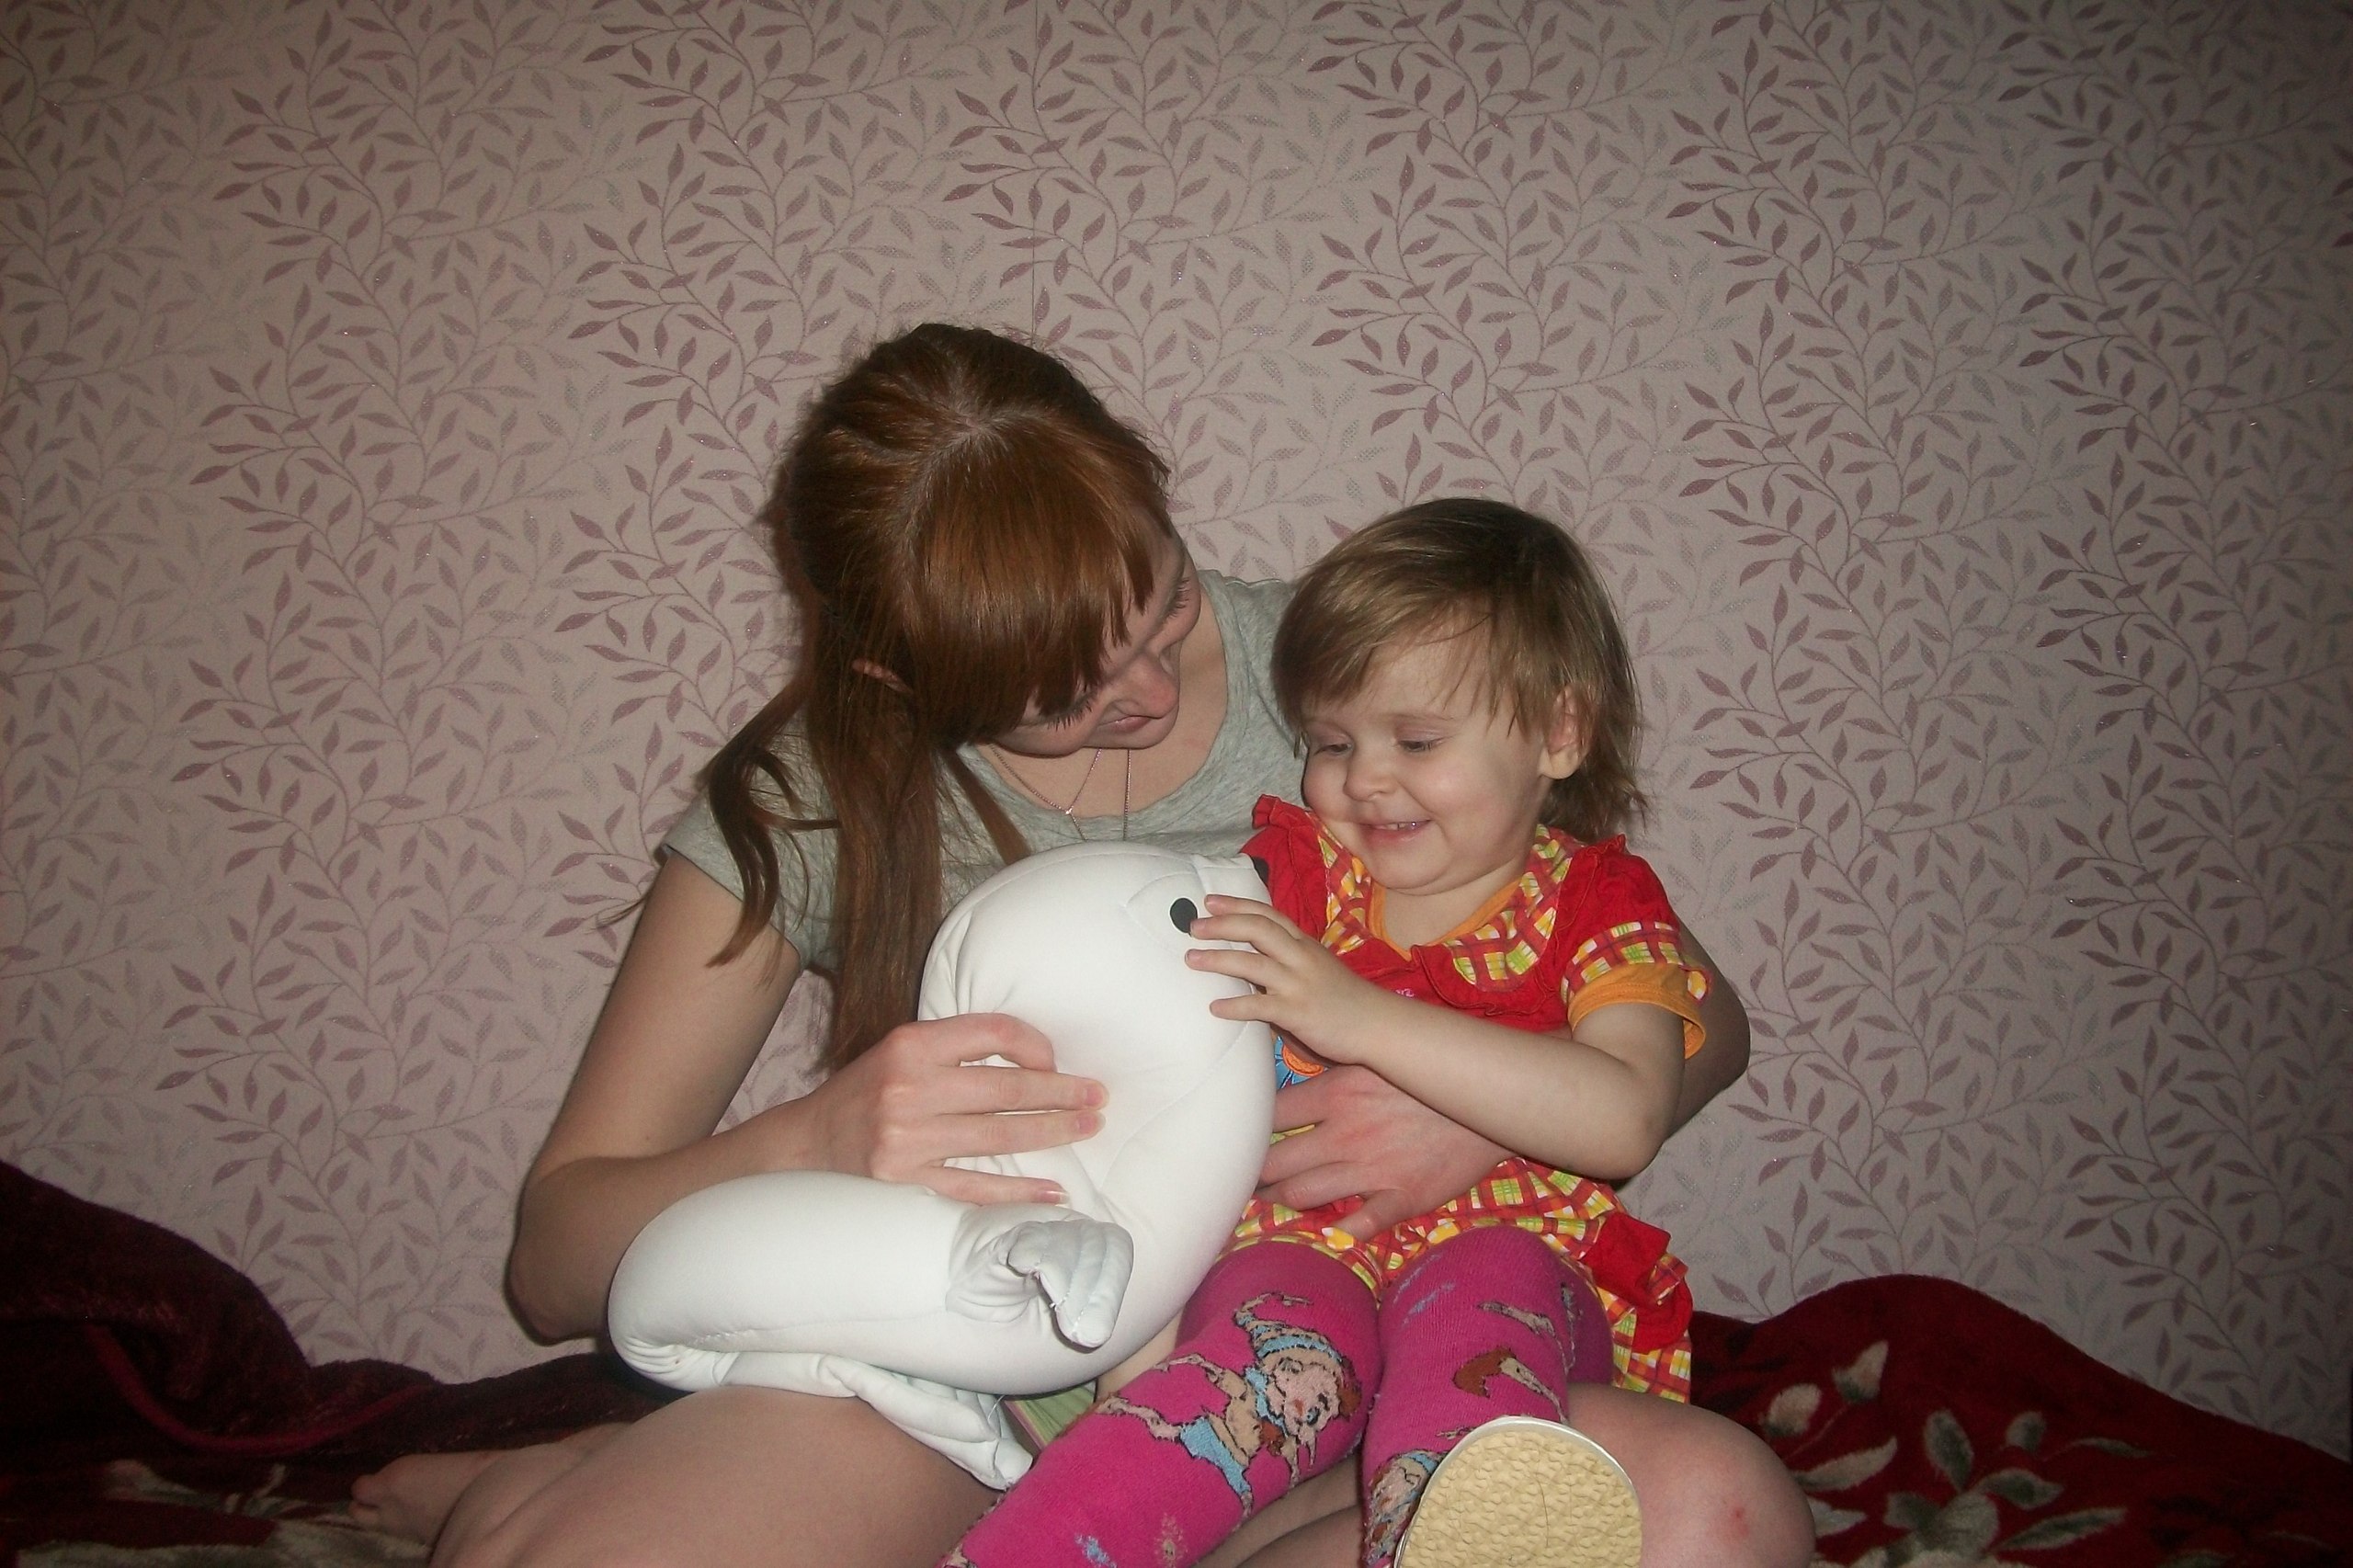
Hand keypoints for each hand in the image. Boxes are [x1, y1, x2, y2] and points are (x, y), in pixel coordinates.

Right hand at [794, 1013, 1105, 1205]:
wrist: (803, 1145)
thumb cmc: (865, 1093)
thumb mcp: (900, 1051)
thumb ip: (955, 1049)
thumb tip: (1034, 1059)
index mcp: (911, 1044)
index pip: (992, 1032)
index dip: (1035, 1045)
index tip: (1057, 1063)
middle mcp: (909, 1087)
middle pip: (1005, 1088)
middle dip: (1061, 1092)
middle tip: (1098, 1097)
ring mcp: (907, 1139)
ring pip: (998, 1136)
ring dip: (1051, 1133)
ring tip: (1087, 1128)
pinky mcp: (904, 1183)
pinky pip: (974, 1188)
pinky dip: (1017, 1191)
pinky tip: (1052, 1192)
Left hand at [1183, 895, 1395, 1061]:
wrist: (1377, 1024)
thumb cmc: (1346, 999)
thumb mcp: (1318, 968)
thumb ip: (1290, 961)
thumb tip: (1254, 961)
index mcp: (1304, 944)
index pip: (1268, 915)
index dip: (1237, 905)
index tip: (1210, 901)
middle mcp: (1300, 957)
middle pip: (1257, 929)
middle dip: (1222, 925)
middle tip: (1193, 926)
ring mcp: (1299, 984)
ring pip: (1253, 964)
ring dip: (1218, 959)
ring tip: (1192, 960)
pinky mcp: (1298, 1012)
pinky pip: (1260, 1006)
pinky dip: (1235, 1006)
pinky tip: (1215, 1008)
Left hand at [1256, 1065, 1507, 1234]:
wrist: (1488, 1103)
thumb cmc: (1425, 1080)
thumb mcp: (1373, 1064)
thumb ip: (1331, 1078)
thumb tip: (1289, 1090)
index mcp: (1337, 1093)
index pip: (1271, 1116)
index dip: (1248, 1134)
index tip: (1238, 1143)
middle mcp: (1346, 1133)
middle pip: (1276, 1163)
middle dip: (1253, 1177)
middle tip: (1240, 1185)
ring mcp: (1372, 1169)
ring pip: (1303, 1194)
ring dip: (1280, 1203)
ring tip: (1267, 1206)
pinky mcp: (1401, 1198)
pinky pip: (1359, 1225)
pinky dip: (1336, 1234)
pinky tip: (1322, 1237)